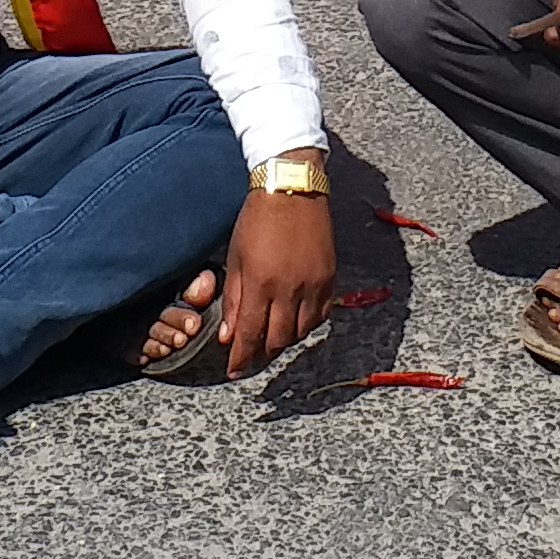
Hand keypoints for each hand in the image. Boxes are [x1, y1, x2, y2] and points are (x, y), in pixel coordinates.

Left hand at [218, 186, 338, 376]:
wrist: (292, 189)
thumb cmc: (257, 218)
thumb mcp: (236, 257)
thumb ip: (234, 299)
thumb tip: (229, 334)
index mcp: (261, 283)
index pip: (250, 335)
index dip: (241, 358)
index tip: (234, 370)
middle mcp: (290, 290)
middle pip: (278, 340)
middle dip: (262, 353)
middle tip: (251, 356)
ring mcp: (314, 285)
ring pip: (301, 332)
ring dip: (284, 340)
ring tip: (271, 339)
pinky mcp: (330, 279)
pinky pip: (321, 316)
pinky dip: (307, 325)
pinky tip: (295, 321)